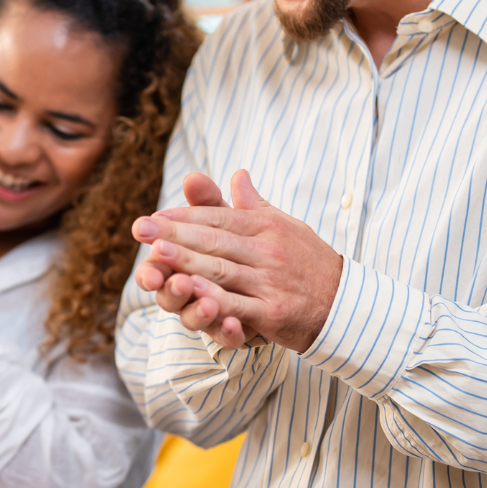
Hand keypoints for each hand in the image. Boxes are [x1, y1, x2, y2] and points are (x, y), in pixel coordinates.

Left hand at [132, 169, 344, 351]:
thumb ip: (255, 205)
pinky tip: (189, 294)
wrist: (346, 303)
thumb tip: (237, 175)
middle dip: (174, 234)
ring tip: (157, 255)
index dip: (184, 216)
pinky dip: (212, 299)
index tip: (154, 217)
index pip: (219, 217)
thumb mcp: (285, 227)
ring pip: (221, 270)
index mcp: (267, 227)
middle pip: (214, 239)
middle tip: (140, 229)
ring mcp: (270, 281)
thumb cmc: (309, 263)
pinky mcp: (272, 312)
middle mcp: (268, 250)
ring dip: (187, 262)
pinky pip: (236, 305)